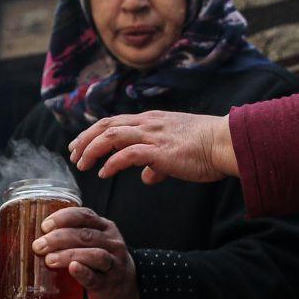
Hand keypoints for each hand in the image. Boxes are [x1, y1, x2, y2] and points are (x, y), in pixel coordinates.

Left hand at [33, 206, 139, 298]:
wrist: (124, 288)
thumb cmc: (100, 263)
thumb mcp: (92, 243)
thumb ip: (72, 237)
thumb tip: (35, 235)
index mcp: (105, 228)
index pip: (85, 216)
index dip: (63, 218)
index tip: (45, 225)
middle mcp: (112, 243)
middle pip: (86, 235)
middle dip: (59, 238)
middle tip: (39, 245)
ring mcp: (113, 264)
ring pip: (94, 255)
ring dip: (68, 255)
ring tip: (49, 259)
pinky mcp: (109, 284)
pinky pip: (96, 277)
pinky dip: (83, 272)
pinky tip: (72, 269)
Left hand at [67, 110, 238, 183]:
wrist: (226, 143)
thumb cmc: (207, 148)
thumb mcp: (177, 153)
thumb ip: (157, 164)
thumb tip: (146, 177)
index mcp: (152, 121)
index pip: (115, 122)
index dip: (93, 132)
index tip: (79, 145)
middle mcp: (148, 123)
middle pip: (106, 125)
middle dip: (85, 139)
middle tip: (72, 154)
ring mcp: (152, 135)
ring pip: (111, 136)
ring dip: (91, 150)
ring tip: (80, 164)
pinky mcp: (158, 150)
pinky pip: (126, 154)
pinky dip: (111, 163)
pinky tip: (103, 173)